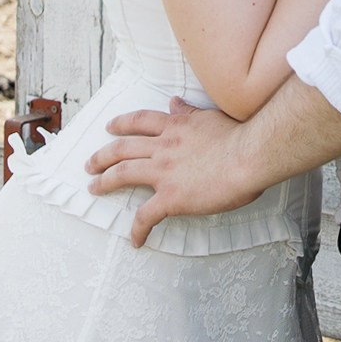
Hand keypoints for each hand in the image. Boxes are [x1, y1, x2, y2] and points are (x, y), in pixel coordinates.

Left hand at [84, 96, 255, 245]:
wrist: (249, 155)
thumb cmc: (240, 136)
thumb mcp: (210, 116)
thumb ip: (190, 112)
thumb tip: (176, 101)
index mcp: (174, 127)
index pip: (140, 122)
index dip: (121, 124)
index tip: (110, 127)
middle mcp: (163, 147)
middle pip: (122, 148)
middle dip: (102, 155)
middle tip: (90, 163)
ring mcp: (164, 172)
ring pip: (123, 174)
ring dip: (105, 181)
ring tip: (94, 188)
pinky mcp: (171, 198)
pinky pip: (146, 216)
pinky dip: (138, 229)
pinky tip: (135, 240)